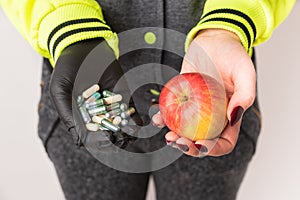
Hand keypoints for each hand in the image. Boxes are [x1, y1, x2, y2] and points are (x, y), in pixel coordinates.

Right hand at [49, 38, 141, 149]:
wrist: (83, 46)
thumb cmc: (67, 69)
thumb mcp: (60, 92)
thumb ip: (68, 115)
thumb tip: (79, 142)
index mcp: (80, 115)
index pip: (90, 134)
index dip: (98, 141)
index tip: (105, 143)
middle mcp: (96, 112)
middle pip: (107, 131)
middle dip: (115, 139)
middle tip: (120, 141)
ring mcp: (110, 104)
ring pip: (119, 123)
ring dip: (126, 132)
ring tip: (130, 137)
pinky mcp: (121, 95)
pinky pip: (129, 109)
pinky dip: (134, 118)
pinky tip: (137, 125)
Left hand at [152, 29, 255, 156]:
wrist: (213, 39)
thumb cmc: (232, 54)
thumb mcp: (245, 72)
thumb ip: (245, 95)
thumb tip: (234, 117)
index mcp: (230, 115)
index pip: (224, 141)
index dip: (213, 149)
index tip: (201, 144)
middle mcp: (212, 115)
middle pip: (201, 140)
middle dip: (190, 147)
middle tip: (179, 142)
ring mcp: (195, 107)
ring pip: (185, 130)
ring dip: (175, 137)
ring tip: (168, 136)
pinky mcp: (182, 97)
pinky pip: (172, 111)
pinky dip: (164, 118)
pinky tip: (157, 118)